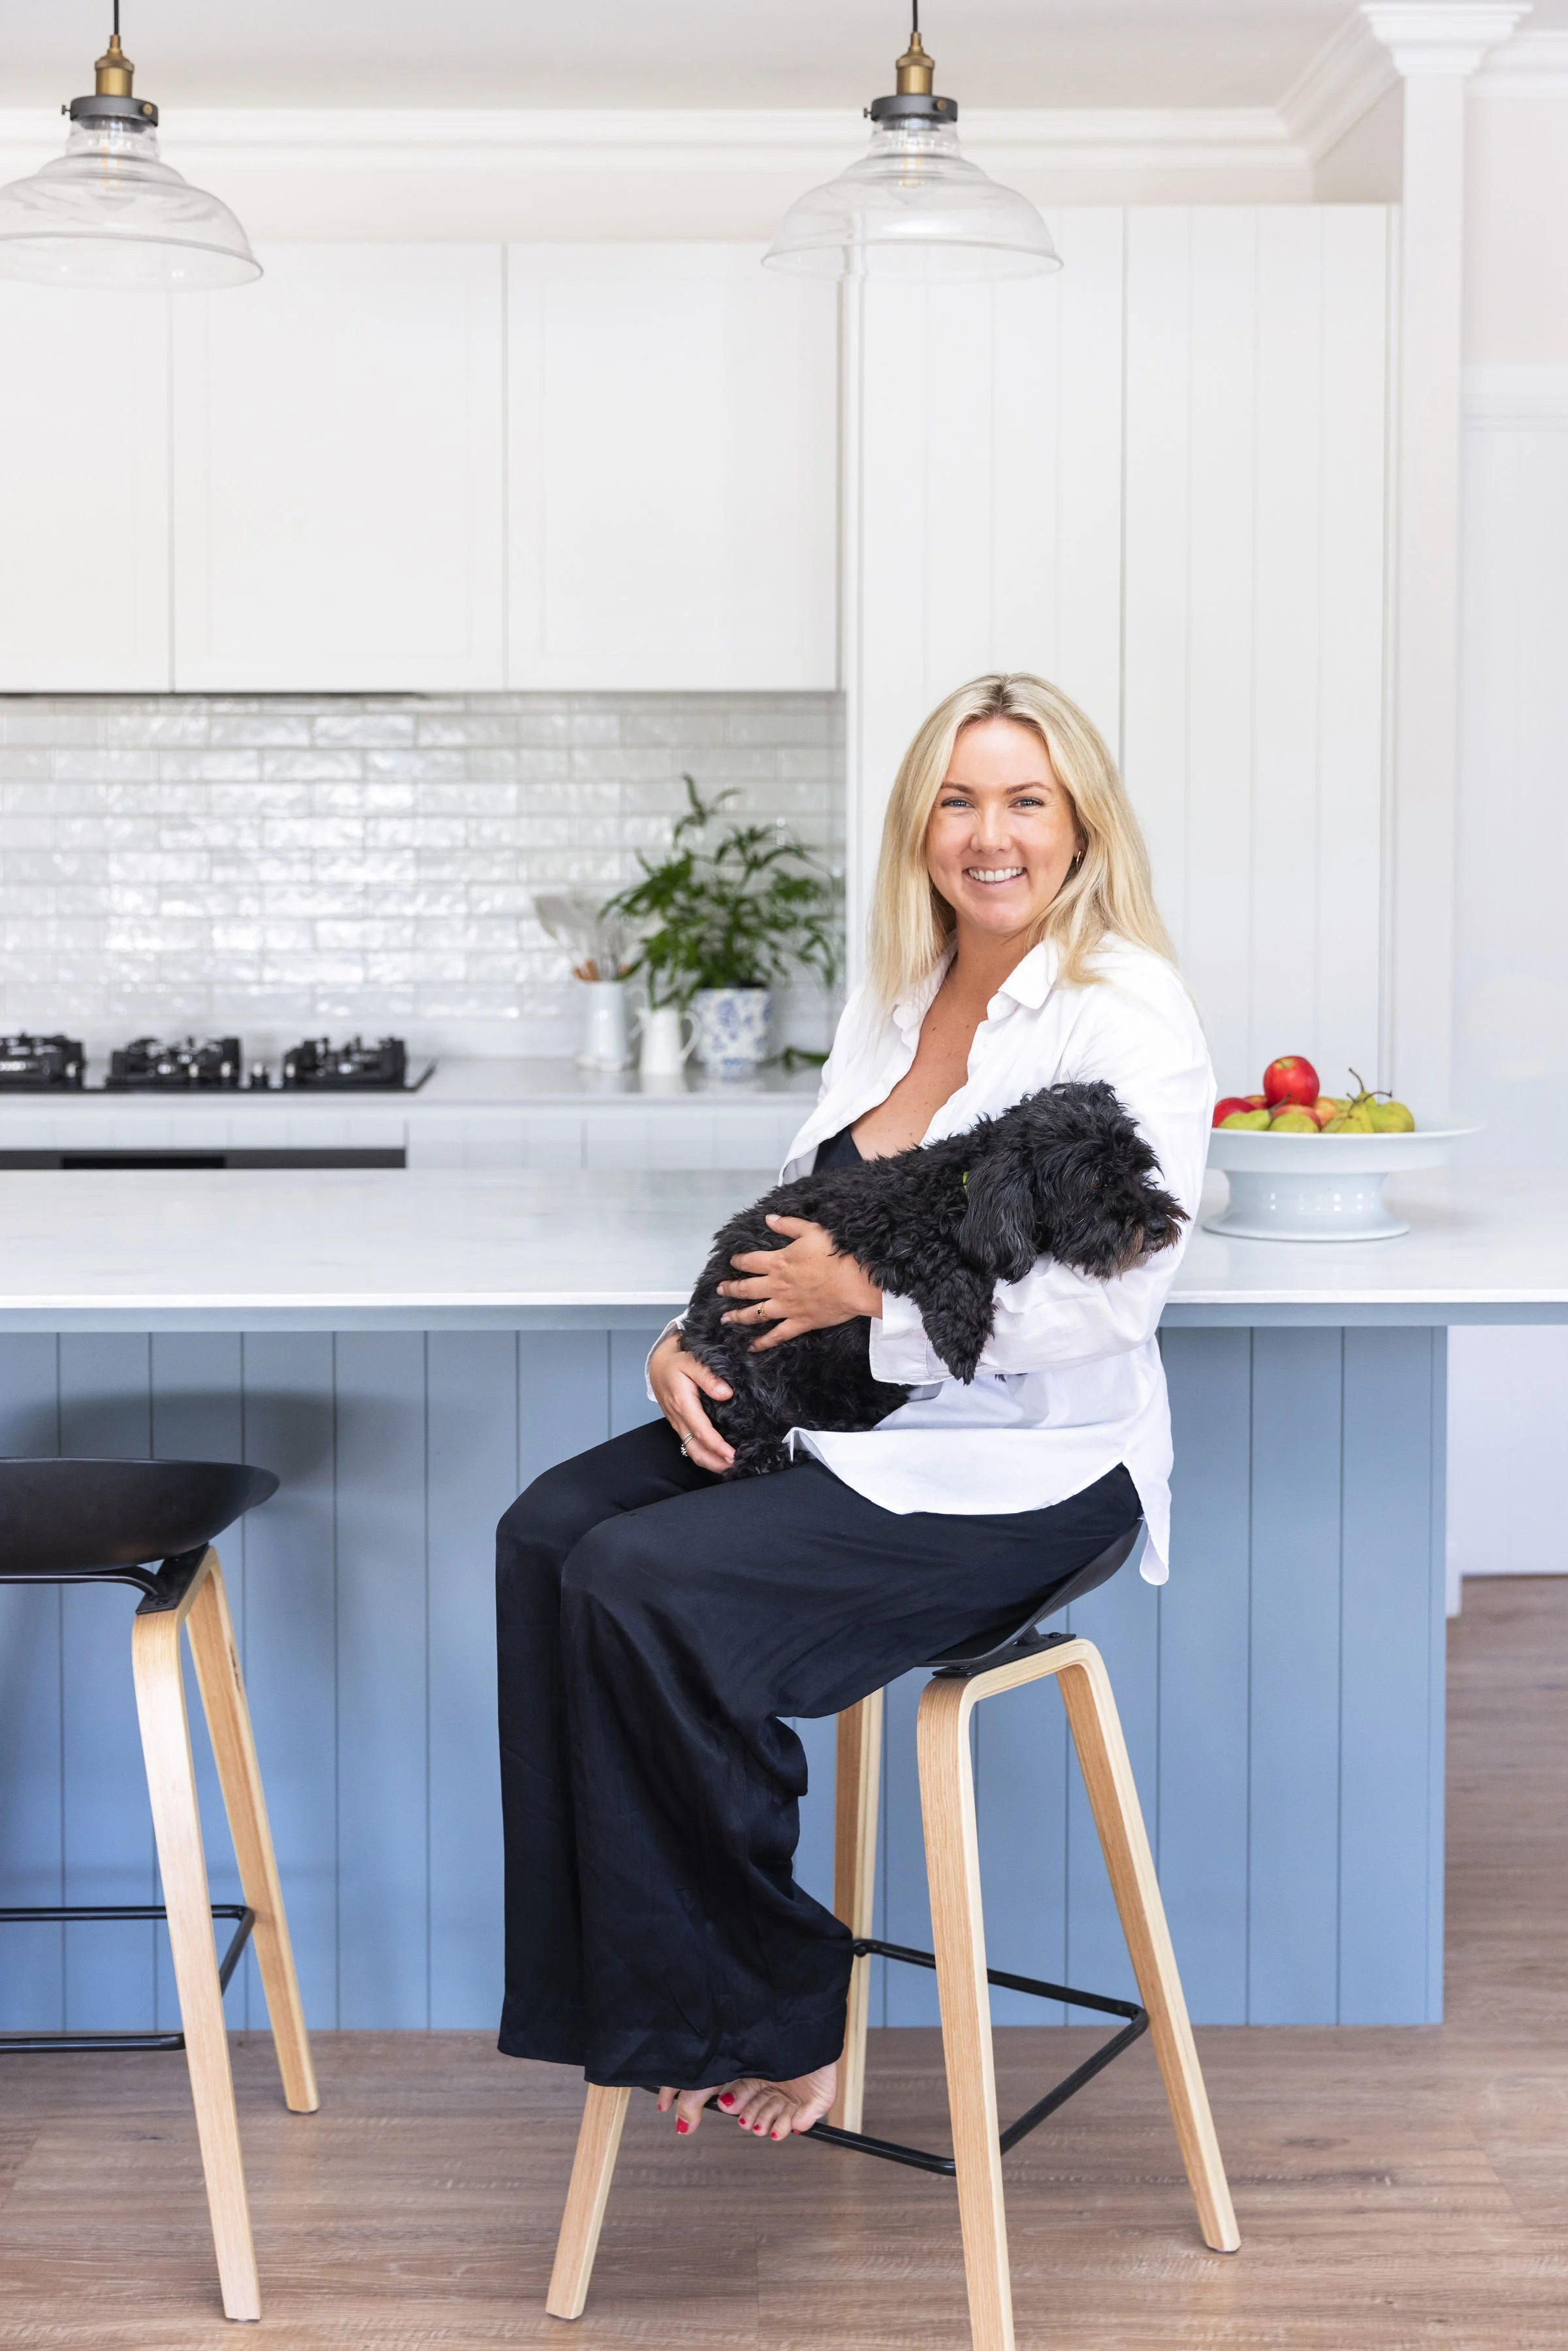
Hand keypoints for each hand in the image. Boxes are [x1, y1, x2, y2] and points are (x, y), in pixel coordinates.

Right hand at [649, 1331, 734, 1473]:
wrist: (657, 1362)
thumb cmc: (676, 1359)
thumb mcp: (691, 1360)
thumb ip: (708, 1376)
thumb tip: (726, 1393)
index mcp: (683, 1403)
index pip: (701, 1431)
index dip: (717, 1446)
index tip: (733, 1455)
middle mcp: (679, 1418)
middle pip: (694, 1449)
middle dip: (714, 1462)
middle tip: (736, 1466)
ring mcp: (678, 1423)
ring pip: (691, 1450)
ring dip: (709, 1461)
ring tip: (729, 1466)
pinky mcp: (679, 1424)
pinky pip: (690, 1444)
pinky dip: (704, 1453)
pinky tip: (717, 1455)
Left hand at [717, 1216, 882, 1352]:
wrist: (856, 1283)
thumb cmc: (837, 1255)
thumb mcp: (812, 1231)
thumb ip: (788, 1225)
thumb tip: (769, 1218)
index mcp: (778, 1262)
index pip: (750, 1262)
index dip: (738, 1261)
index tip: (732, 1261)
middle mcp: (777, 1286)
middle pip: (746, 1289)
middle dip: (730, 1289)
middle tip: (721, 1289)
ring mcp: (786, 1306)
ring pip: (755, 1313)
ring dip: (738, 1316)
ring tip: (726, 1318)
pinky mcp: (799, 1322)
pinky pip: (776, 1335)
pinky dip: (763, 1342)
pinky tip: (752, 1347)